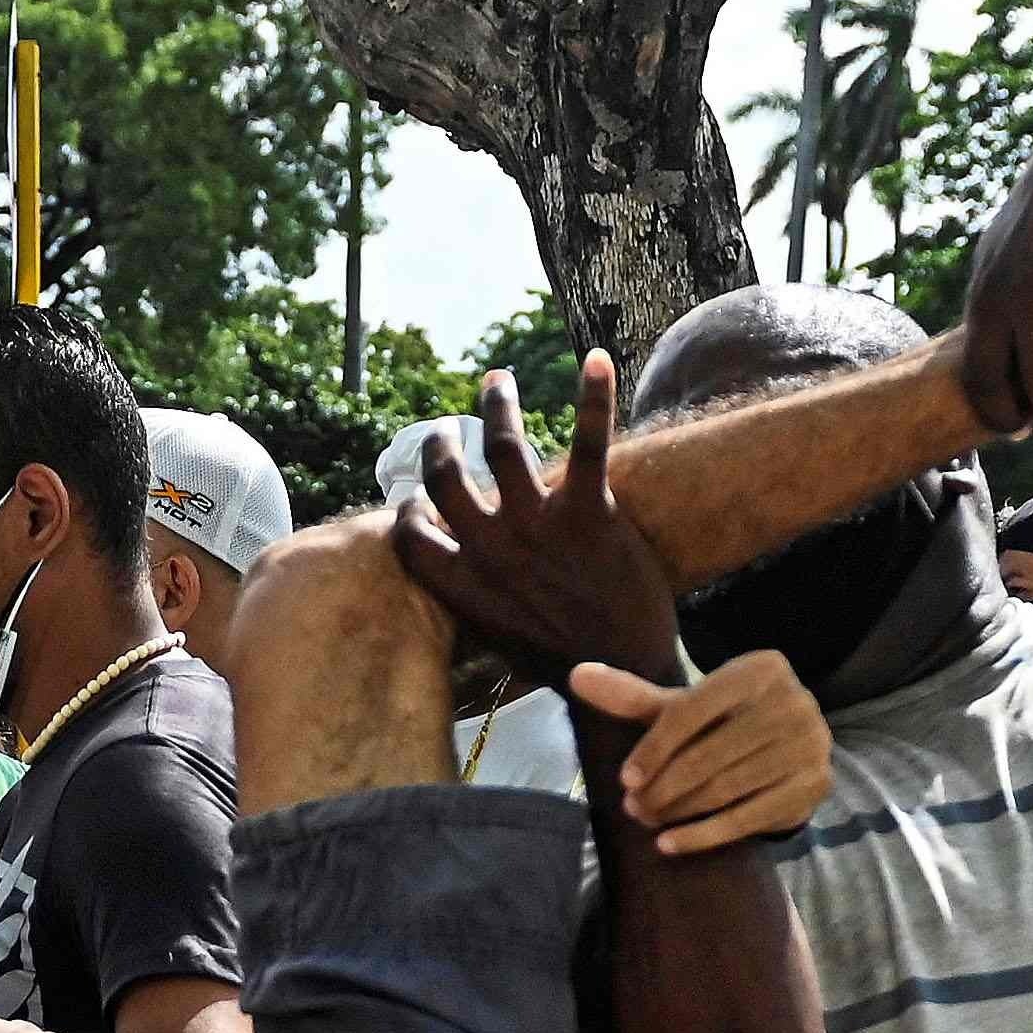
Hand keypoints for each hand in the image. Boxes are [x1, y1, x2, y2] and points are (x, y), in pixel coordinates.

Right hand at [390, 357, 678, 693]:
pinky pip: (588, 442)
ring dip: (496, 404)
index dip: (409, 511)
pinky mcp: (589, 514)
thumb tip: (463, 576)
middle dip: (439, 445)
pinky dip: (593, 395)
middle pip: (447, 479)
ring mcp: (538, 528)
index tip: (415, 498)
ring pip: (503, 446)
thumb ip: (475, 596)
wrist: (623, 674)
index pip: (412, 538)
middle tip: (446, 428)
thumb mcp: (498, 637)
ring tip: (496, 381)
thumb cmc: (565, 660)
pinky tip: (594, 358)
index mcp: (463, 586)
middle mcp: (491, 551)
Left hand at [581, 651, 829, 850]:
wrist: (793, 750)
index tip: (625, 779)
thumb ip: (634, 696)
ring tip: (648, 823)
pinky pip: (747, 818)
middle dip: (663, 787)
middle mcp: (792, 700)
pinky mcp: (812, 786)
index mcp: (759, 669)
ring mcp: (808, 744)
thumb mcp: (686, 706)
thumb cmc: (726, 723)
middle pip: (707, 755)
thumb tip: (576, 675)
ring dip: (678, 812)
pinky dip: (703, 836)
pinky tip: (670, 845)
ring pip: (724, 789)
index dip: (653, 748)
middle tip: (633, 809)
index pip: (691, 711)